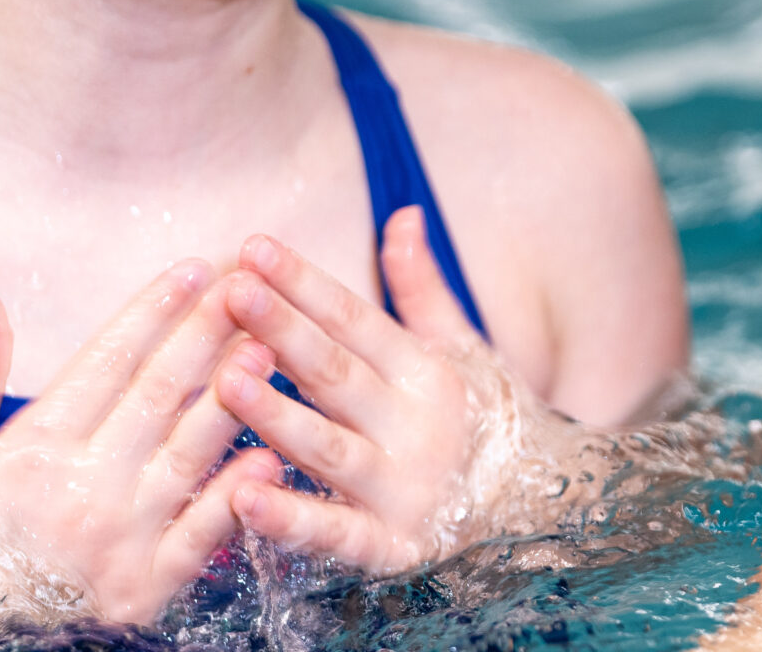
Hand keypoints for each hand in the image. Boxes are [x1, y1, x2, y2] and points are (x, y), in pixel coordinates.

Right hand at [0, 262, 282, 636]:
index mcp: (32, 451)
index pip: (108, 361)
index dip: (154, 311)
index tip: (193, 270)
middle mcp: (80, 490)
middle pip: (159, 395)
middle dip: (207, 335)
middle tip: (249, 289)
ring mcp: (117, 542)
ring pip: (189, 454)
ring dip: (234, 398)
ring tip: (269, 347)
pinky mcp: (142, 591)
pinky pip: (200, 536)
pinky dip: (235, 496)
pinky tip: (269, 456)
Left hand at [219, 207, 557, 573]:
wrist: (536, 509)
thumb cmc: (479, 419)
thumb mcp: (458, 348)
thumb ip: (420, 286)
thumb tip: (404, 213)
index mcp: (426, 373)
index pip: (356, 320)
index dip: (306, 283)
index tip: (254, 246)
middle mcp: (416, 427)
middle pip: (337, 374)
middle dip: (283, 330)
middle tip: (234, 291)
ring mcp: (403, 489)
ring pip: (329, 448)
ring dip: (277, 415)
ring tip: (225, 379)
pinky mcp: (389, 547)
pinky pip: (335, 534)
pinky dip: (292, 520)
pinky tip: (244, 497)